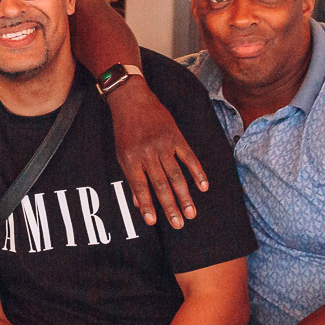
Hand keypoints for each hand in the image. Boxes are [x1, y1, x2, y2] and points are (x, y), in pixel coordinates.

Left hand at [107, 81, 209, 229]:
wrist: (132, 100)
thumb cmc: (124, 131)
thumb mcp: (121, 154)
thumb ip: (131, 177)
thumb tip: (138, 204)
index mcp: (130, 159)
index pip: (139, 187)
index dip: (146, 205)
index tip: (153, 222)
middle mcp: (147, 153)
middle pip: (161, 184)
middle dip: (170, 206)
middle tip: (179, 224)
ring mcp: (163, 144)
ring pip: (176, 175)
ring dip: (185, 196)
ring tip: (191, 213)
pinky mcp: (176, 137)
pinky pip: (189, 157)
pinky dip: (197, 172)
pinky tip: (203, 187)